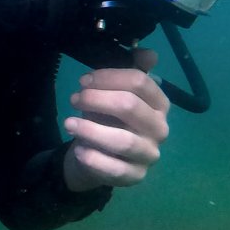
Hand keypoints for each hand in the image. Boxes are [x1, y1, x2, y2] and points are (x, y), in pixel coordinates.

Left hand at [62, 47, 169, 192]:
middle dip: (97, 99)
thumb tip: (147, 52)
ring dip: (91, 129)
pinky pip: (115, 169)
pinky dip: (94, 158)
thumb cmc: (108, 118)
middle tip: (74, 99)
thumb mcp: (115, 92)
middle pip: (129, 106)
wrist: (97, 156)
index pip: (139, 82)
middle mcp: (160, 129)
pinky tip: (79, 150)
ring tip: (69, 122)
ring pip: (123, 140)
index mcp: (159, 104)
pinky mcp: (136, 176)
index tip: (83, 81)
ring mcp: (150, 154)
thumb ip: (130, 71)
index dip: (108, 77)